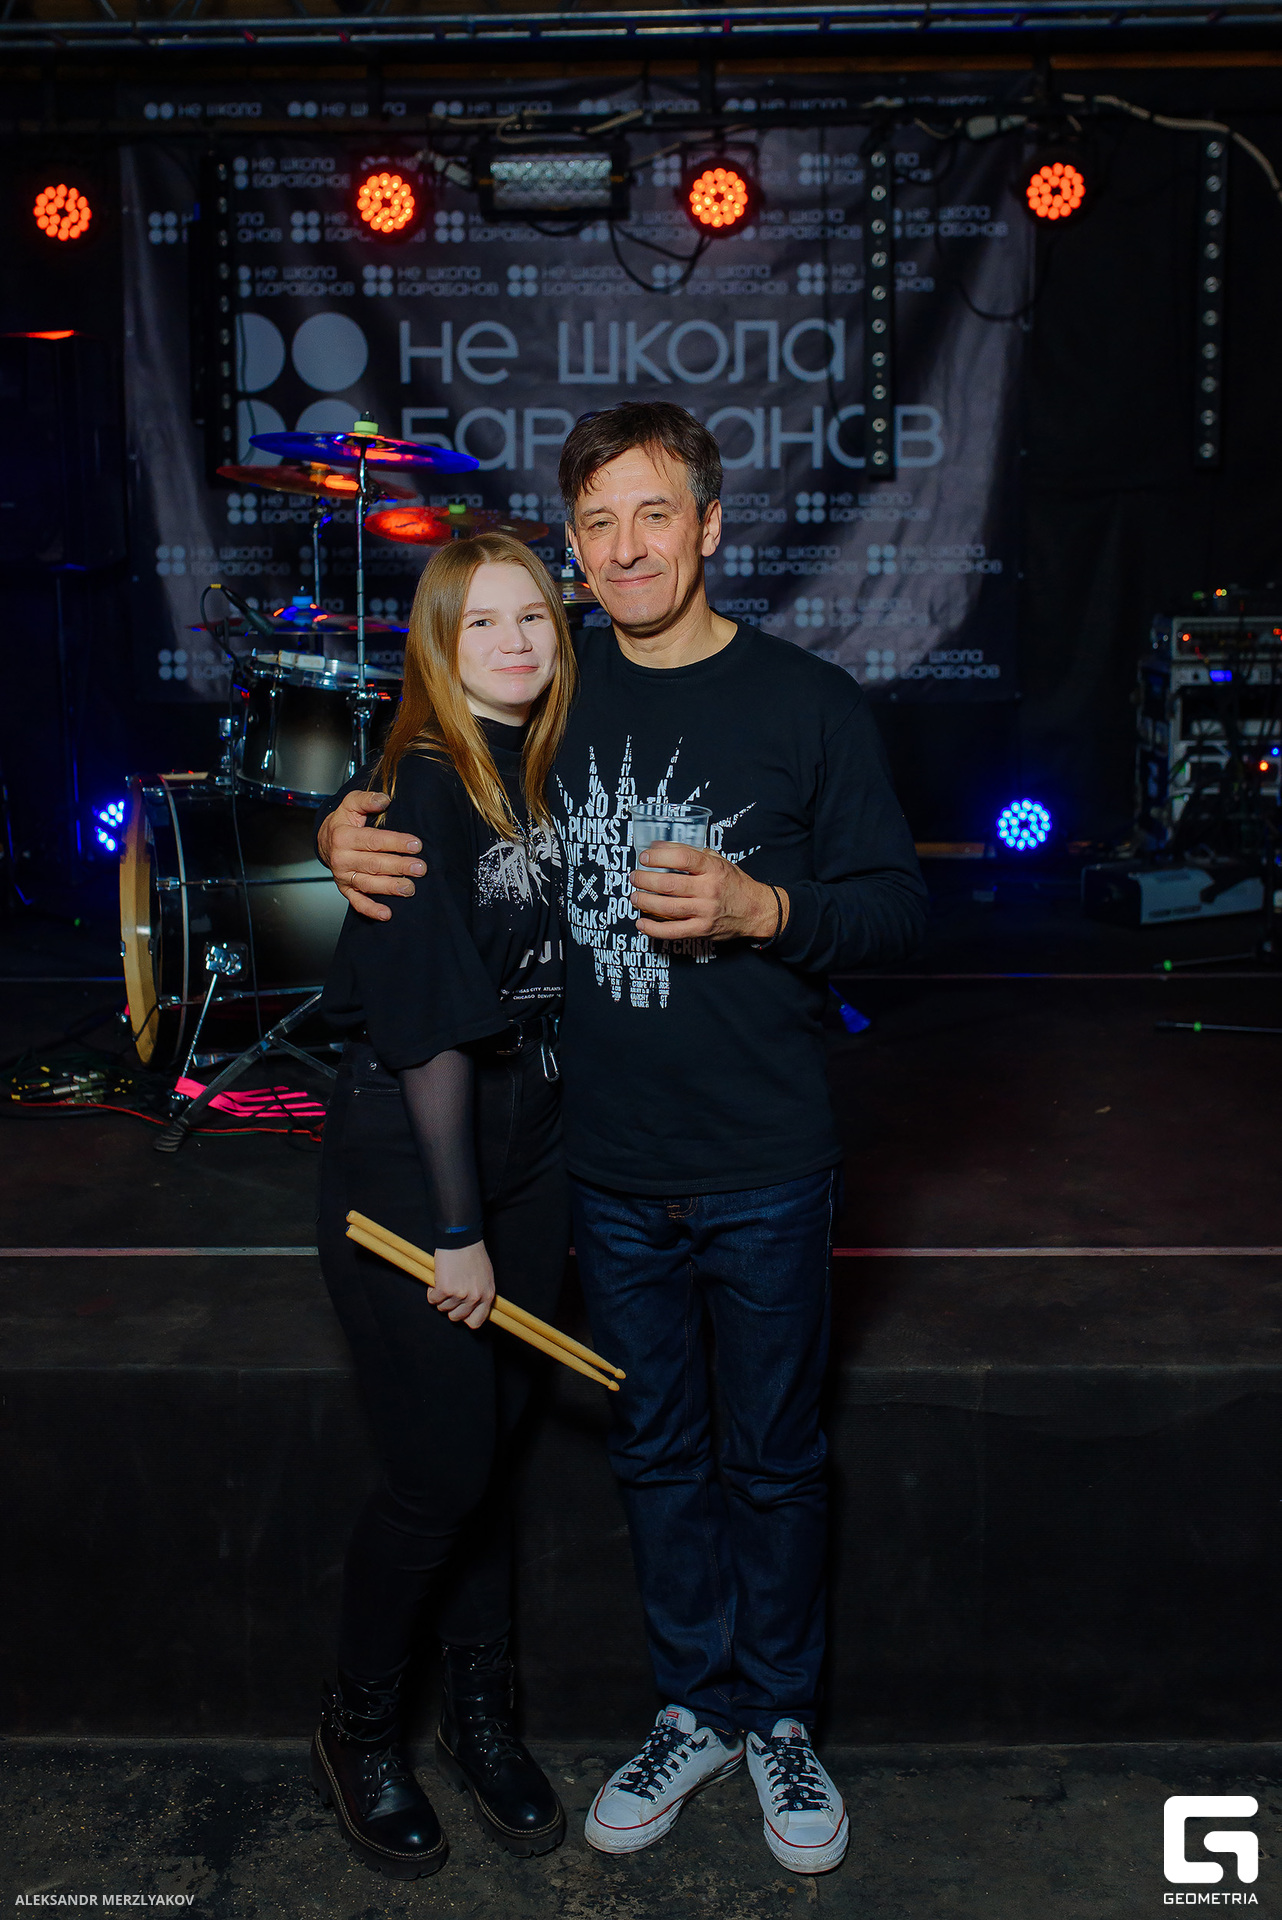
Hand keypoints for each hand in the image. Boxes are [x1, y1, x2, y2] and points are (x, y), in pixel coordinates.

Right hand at [317, 791, 425, 922]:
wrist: (325, 840)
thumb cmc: (344, 822)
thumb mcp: (351, 804)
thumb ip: (367, 799)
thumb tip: (384, 800)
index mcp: (344, 837)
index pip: (374, 840)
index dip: (396, 842)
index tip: (416, 844)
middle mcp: (342, 858)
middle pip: (374, 864)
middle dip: (399, 866)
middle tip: (420, 868)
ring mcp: (343, 876)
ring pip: (369, 884)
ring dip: (390, 888)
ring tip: (410, 889)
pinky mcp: (345, 890)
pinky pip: (357, 902)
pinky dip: (371, 909)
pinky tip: (386, 914)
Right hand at [427, 1243, 495, 1329]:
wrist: (461, 1239)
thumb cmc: (472, 1254)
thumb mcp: (485, 1276)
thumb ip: (481, 1293)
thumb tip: (473, 1306)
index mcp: (487, 1295)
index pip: (476, 1322)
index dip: (465, 1318)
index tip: (460, 1311)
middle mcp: (474, 1298)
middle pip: (456, 1317)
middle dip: (450, 1307)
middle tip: (449, 1294)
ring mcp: (460, 1294)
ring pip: (442, 1308)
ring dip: (441, 1297)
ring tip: (444, 1282)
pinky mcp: (444, 1289)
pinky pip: (432, 1299)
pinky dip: (431, 1292)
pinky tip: (436, 1281)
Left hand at [630, 843, 787, 943]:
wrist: (755, 910)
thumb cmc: (733, 883)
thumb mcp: (717, 861)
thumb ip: (689, 853)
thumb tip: (658, 847)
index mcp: (713, 869)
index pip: (683, 859)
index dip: (660, 857)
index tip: (645, 857)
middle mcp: (709, 890)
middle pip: (669, 885)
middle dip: (645, 880)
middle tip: (634, 877)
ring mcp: (705, 912)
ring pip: (667, 908)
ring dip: (645, 902)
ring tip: (634, 896)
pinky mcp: (701, 930)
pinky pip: (672, 932)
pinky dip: (653, 929)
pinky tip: (641, 923)